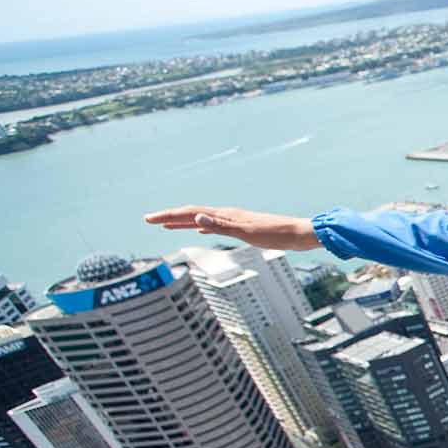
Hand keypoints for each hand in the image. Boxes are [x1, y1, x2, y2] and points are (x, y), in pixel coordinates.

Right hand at [143, 206, 321, 250]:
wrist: (299, 233)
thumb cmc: (276, 234)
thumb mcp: (247, 233)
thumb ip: (222, 226)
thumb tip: (196, 217)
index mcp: (226, 214)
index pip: (189, 212)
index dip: (168, 216)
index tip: (148, 219)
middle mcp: (227, 214)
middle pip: (192, 214)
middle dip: (169, 217)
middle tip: (147, 220)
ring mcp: (234, 220)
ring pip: (201, 219)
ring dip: (182, 222)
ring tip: (166, 225)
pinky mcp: (242, 227)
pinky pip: (214, 225)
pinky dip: (201, 226)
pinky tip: (199, 229)